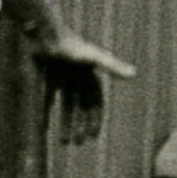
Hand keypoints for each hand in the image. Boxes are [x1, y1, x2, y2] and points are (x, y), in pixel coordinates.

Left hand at [36, 31, 135, 145]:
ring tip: (63, 142)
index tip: (93, 136)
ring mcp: (62, 79)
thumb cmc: (70, 46)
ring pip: (66, 107)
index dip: (95, 119)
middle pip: (81, 108)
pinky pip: (46, 99)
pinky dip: (45, 113)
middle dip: (80, 126)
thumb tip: (133, 74)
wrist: (46, 33)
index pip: (96, 103)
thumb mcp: (93, 57)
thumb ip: (112, 66)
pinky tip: (42, 129)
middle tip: (77, 143)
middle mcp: (78, 79)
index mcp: (91, 76)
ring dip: (65, 124)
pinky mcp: (47, 77)